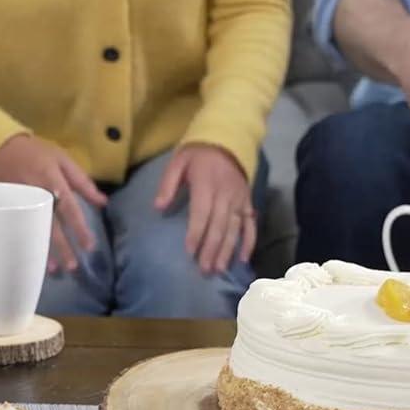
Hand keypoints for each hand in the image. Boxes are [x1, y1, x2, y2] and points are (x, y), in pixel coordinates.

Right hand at [0, 134, 107, 272]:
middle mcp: (37, 193)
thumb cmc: (36, 152)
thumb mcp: (63, 159)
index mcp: (52, 180)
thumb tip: (103, 202)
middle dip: (62, 246)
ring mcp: (19, 202)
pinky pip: (18, 228)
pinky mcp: (6, 206)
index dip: (79, 228)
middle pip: (51, 224)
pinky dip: (26, 243)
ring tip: (55, 269)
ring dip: (44, 250)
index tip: (89, 246)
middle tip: (73, 266)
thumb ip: (83, 182)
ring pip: (34, 230)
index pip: (69, 209)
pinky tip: (32, 257)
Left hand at [155, 144, 254, 273]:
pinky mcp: (248, 202)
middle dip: (211, 249)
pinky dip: (249, 242)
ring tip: (219, 269)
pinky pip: (250, 224)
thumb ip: (168, 184)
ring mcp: (239, 199)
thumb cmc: (198, 154)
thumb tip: (158, 207)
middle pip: (219, 226)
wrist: (227, 140)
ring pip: (234, 229)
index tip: (189, 252)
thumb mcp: (178, 162)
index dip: (196, 233)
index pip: (201, 213)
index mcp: (206, 184)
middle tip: (204, 270)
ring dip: (227, 250)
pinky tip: (244, 259)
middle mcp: (225, 194)